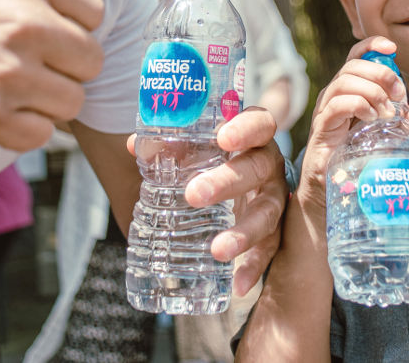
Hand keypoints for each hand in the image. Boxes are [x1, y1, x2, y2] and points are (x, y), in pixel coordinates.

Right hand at [0, 0, 104, 151]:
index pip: (94, 13)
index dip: (67, 25)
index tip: (29, 26)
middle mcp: (24, 21)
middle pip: (90, 60)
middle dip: (60, 67)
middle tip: (15, 61)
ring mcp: (8, 70)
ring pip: (71, 101)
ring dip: (41, 102)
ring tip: (1, 84)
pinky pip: (39, 135)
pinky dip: (17, 131)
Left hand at [122, 107, 286, 296]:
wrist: (240, 185)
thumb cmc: (213, 159)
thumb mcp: (195, 150)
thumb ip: (169, 146)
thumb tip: (134, 146)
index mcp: (253, 137)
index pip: (258, 124)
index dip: (244, 129)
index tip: (223, 138)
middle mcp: (269, 165)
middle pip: (257, 168)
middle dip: (228, 182)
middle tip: (194, 195)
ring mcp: (274, 198)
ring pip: (268, 213)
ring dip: (244, 232)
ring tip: (219, 250)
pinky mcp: (274, 230)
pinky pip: (270, 249)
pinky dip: (254, 267)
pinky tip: (239, 284)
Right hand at [297, 37, 408, 213]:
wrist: (328, 194)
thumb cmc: (355, 163)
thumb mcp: (386, 138)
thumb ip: (403, 123)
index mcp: (349, 93)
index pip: (355, 58)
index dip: (371, 46)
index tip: (392, 48)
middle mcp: (333, 97)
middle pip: (352, 66)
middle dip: (380, 73)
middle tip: (398, 94)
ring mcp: (325, 112)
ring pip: (343, 81)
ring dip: (371, 91)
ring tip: (386, 113)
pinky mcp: (321, 130)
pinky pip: (336, 105)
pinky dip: (358, 105)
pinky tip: (373, 119)